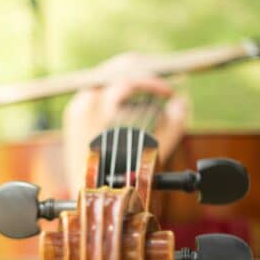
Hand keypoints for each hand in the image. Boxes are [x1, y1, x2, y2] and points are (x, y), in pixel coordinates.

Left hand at [63, 74, 188, 192]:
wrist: (88, 191)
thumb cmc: (116, 176)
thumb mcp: (148, 151)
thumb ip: (171, 127)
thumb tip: (183, 103)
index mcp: (96, 109)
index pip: (127, 80)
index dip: (153, 82)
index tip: (170, 92)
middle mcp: (83, 101)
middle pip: (118, 68)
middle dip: (146, 69)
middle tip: (167, 74)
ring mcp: (78, 104)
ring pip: (110, 73)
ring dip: (134, 74)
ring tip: (153, 82)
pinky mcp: (77, 109)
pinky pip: (101, 85)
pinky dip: (120, 85)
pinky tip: (135, 93)